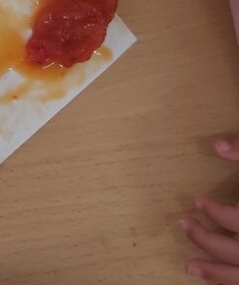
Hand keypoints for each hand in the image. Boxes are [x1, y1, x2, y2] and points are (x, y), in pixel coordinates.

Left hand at [181, 136, 238, 282]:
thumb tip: (217, 146)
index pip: (238, 221)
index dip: (216, 213)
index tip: (198, 201)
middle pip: (237, 252)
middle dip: (206, 240)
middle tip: (184, 224)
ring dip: (217, 273)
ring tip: (190, 266)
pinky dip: (231, 281)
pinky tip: (215, 278)